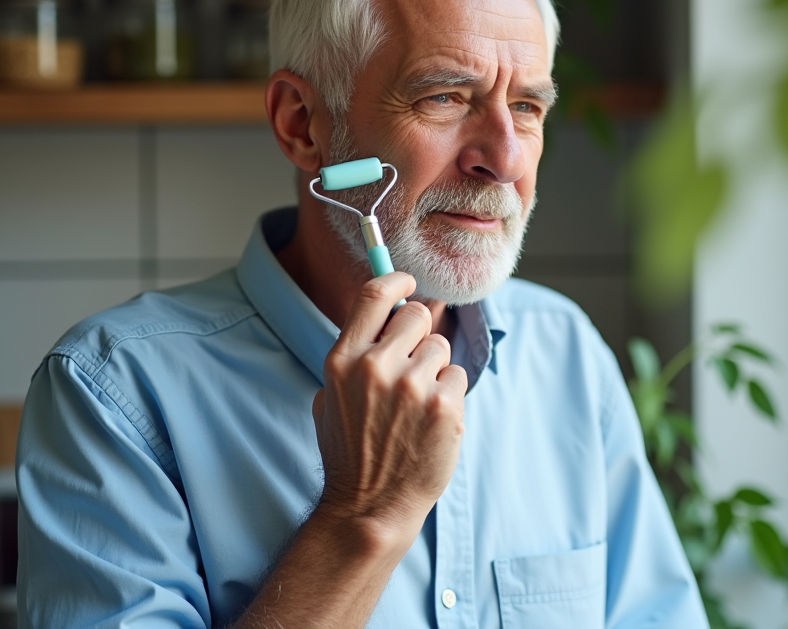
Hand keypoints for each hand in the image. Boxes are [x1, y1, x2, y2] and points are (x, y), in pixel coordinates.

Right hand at [312, 272, 466, 548]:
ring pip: (440, 348)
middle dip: (420, 334)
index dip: (397, 280)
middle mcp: (375, 367)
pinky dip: (448, 395)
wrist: (370, 506)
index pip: (374, 295)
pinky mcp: (444, 406)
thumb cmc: (351, 451)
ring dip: (434, 369)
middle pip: (417, 315)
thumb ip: (356, 352)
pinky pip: (456, 377)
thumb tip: (395, 308)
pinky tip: (430, 422)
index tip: (409, 282)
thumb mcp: (331, 396)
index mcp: (342, 360)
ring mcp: (412, 387)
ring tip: (416, 405)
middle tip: (413, 364)